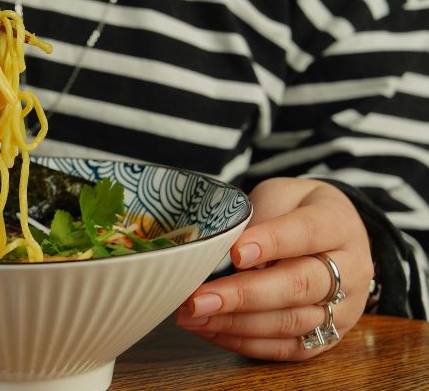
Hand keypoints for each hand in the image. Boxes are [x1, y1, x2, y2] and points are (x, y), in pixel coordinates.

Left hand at [174, 177, 373, 360]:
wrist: (333, 234)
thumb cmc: (296, 209)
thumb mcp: (281, 194)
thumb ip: (260, 216)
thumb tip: (223, 248)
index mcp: (338, 224)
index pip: (307, 233)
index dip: (271, 243)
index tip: (235, 253)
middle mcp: (350, 270)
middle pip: (298, 286)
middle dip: (243, 296)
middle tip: (199, 298)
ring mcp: (342, 309)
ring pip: (290, 323)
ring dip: (235, 323)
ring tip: (192, 315)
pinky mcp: (326, 337)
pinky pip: (286, 348)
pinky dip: (243, 343)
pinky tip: (209, 329)